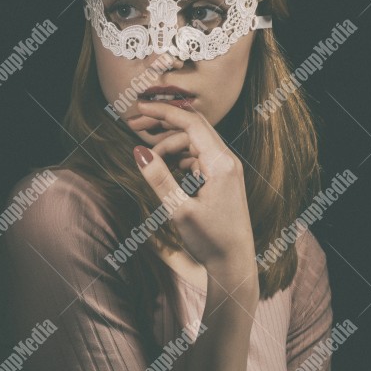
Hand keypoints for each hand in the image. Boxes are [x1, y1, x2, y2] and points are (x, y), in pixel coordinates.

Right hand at [133, 101, 257, 284]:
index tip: (139, 107)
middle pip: (193, 127)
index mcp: (220, 164)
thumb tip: (139, 152)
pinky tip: (168, 169)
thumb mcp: (179, 210)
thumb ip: (159, 178)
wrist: (235, 263)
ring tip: (149, 159)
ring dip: (171, 144)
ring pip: (195, 142)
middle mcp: (228, 160)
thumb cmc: (211, 240)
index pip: (190, 123)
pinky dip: (181, 157)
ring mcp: (228, 169)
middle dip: (164, 124)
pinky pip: (199, 156)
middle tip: (135, 125)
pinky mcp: (224, 178)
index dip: (163, 112)